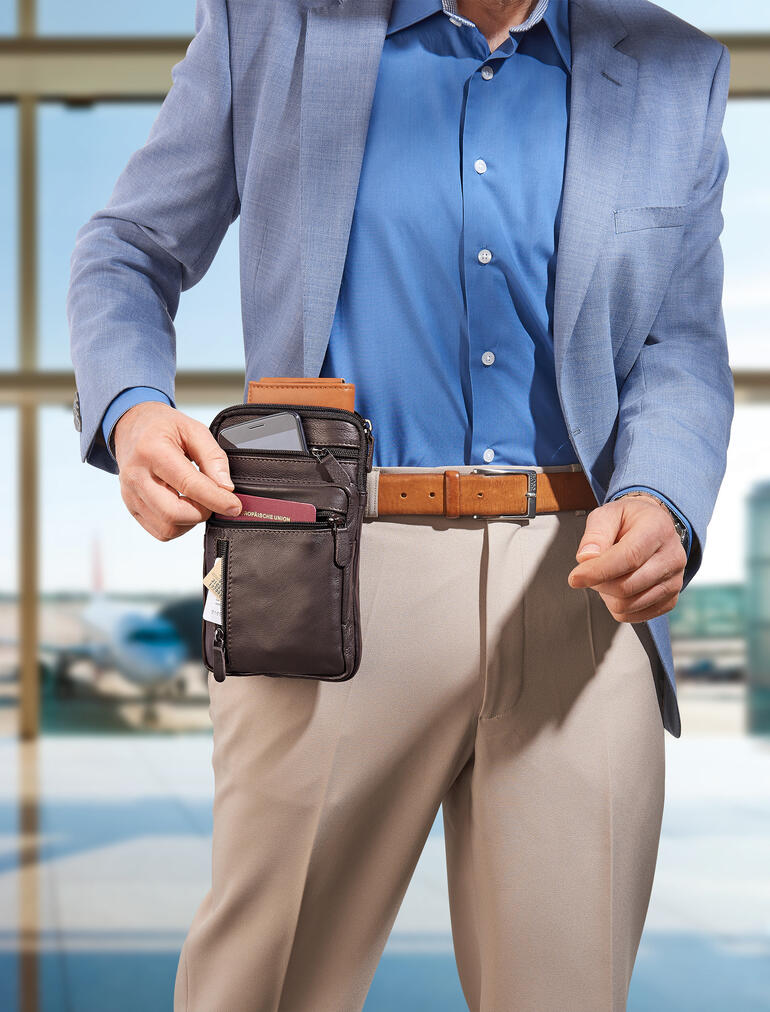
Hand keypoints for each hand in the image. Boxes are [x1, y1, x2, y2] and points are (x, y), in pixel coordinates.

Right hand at [113, 401, 241, 540]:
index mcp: (152, 451)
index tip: (234, 506)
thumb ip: (213, 457)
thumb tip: (226, 488)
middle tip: (213, 500)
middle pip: (173, 514)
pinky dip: (178, 525)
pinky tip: (183, 507)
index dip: (216, 500)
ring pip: (166, 529)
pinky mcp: (131, 507)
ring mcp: (130, 494)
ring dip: (190, 521)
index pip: (189, 485)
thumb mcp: (193, 429)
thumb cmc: (162, 427)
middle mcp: (136, 475)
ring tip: (197, 502)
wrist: (132, 426)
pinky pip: (159, 531)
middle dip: (201, 513)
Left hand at [567, 493, 686, 622]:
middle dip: (597, 583)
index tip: (575, 577)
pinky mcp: (670, 600)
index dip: (598, 571)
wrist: (653, 527)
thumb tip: (586, 558)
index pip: (629, 558)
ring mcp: (674, 581)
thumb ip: (595, 534)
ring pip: (628, 605)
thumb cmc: (630, 520)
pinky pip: (634, 615)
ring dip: (606, 595)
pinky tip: (618, 586)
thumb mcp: (607, 514)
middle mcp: (672, 557)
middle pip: (626, 586)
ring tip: (607, 575)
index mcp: (657, 529)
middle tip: (589, 570)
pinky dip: (618, 606)